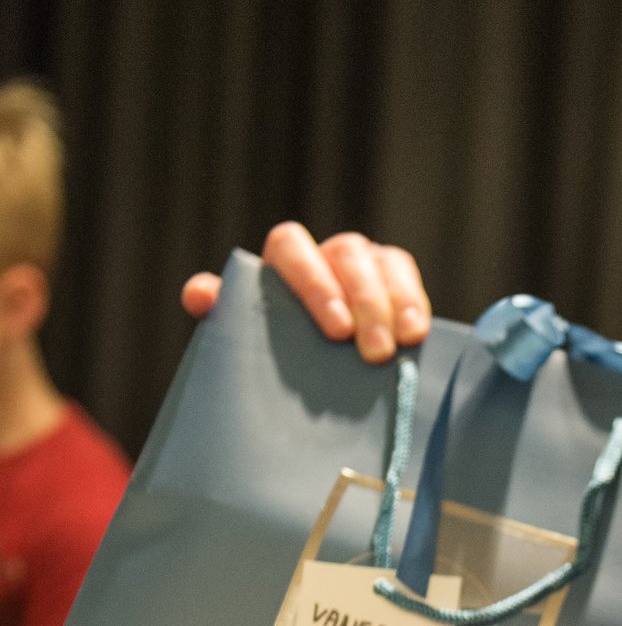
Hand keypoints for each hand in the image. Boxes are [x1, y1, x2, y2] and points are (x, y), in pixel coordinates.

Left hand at [181, 222, 430, 362]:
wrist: (313, 378)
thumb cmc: (273, 354)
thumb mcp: (246, 337)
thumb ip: (224, 313)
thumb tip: (200, 295)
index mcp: (282, 260)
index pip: (292, 247)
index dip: (315, 284)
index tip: (336, 331)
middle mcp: (324, 254)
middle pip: (346, 255)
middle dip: (363, 302)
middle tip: (372, 352)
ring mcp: (363, 262)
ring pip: (381, 263)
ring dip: (392, 304)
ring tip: (401, 344)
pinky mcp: (394, 278)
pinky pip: (406, 276)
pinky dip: (413, 303)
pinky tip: (416, 334)